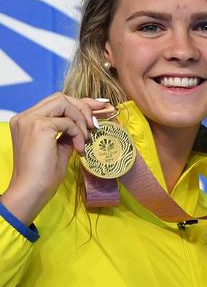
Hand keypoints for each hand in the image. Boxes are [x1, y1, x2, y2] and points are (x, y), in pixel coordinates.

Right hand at [1, 93, 111, 224]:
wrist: (32, 189)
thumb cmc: (44, 174)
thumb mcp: (60, 147)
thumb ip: (69, 132)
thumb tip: (87, 123)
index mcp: (27, 120)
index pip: (56, 102)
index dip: (80, 103)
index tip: (100, 107)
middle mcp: (26, 116)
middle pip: (61, 97)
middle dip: (84, 107)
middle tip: (97, 123)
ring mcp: (30, 120)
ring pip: (64, 103)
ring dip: (81, 120)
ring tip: (86, 139)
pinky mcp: (39, 126)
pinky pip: (68, 122)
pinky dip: (79, 133)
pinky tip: (79, 148)